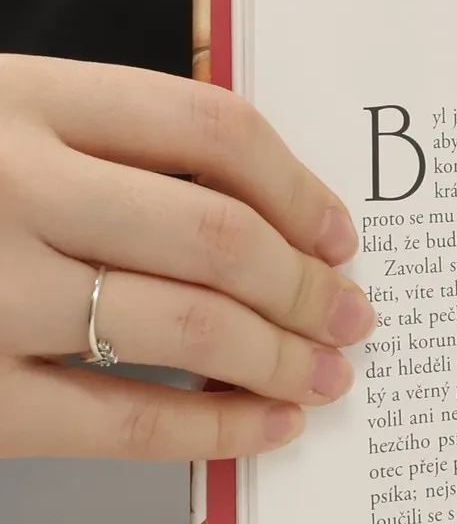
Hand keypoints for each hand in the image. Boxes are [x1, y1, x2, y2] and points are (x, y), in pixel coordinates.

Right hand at [0, 55, 374, 459]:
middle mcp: (5, 182)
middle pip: (216, 232)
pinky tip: (266, 428)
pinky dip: (216, 428)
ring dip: (281, 356)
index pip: (209, 126)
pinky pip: (124, 421)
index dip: (298, 186)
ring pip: (186, 324)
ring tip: (327, 374)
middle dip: (306, 285)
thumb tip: (262, 212)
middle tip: (353, 316)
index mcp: (16, 96)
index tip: (339, 233)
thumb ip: (95, 143)